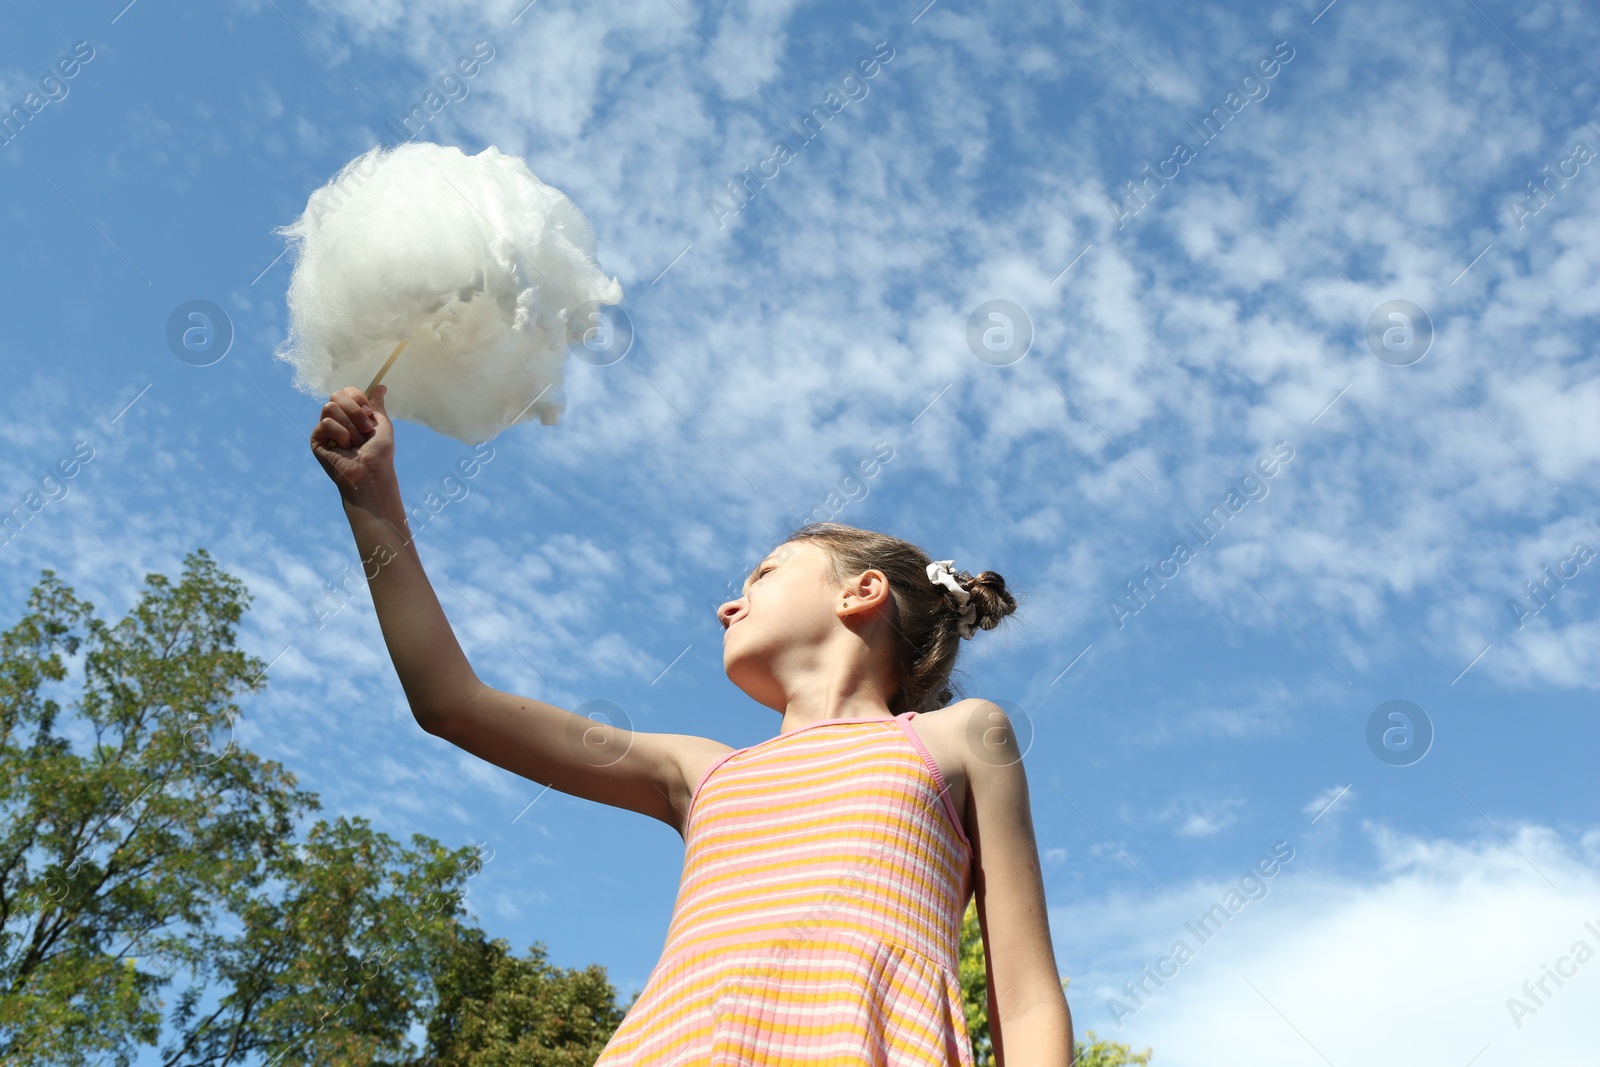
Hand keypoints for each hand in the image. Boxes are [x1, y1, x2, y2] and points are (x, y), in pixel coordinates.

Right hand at [310, 385, 392, 499]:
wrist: (371, 473)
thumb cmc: (380, 453)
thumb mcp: (382, 424)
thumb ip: (376, 405)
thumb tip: (380, 386)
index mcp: (351, 415)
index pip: (347, 392)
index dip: (358, 398)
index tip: (370, 413)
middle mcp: (337, 420)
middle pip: (336, 395)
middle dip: (354, 411)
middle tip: (366, 430)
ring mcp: (326, 429)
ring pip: (330, 407)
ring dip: (350, 426)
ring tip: (356, 443)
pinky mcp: (317, 439)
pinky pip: (326, 423)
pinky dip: (340, 434)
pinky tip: (344, 448)